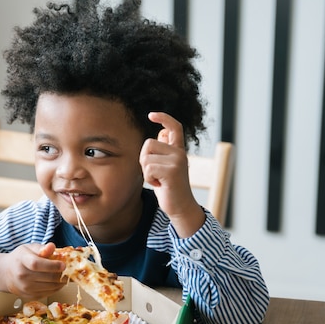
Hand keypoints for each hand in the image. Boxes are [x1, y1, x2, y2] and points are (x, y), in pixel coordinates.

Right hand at [0, 242, 65, 298]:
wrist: (7, 273)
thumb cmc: (21, 258)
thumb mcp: (29, 248)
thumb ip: (42, 248)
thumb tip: (52, 247)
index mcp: (21, 260)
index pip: (37, 264)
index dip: (52, 265)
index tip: (63, 265)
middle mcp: (21, 275)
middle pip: (46, 277)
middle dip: (61, 274)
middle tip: (69, 270)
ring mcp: (25, 288)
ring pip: (49, 287)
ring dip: (61, 282)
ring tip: (65, 276)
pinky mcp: (29, 296)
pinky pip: (47, 293)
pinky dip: (56, 288)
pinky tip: (58, 282)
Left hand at [139, 112, 204, 236]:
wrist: (180, 208)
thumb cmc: (169, 188)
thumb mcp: (165, 167)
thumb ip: (163, 152)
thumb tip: (160, 133)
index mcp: (178, 150)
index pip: (174, 127)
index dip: (163, 117)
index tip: (151, 115)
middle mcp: (179, 153)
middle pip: (148, 144)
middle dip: (144, 160)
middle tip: (155, 174)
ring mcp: (177, 161)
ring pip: (146, 157)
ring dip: (146, 171)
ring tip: (158, 180)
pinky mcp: (172, 171)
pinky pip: (148, 168)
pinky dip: (149, 179)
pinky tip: (160, 185)